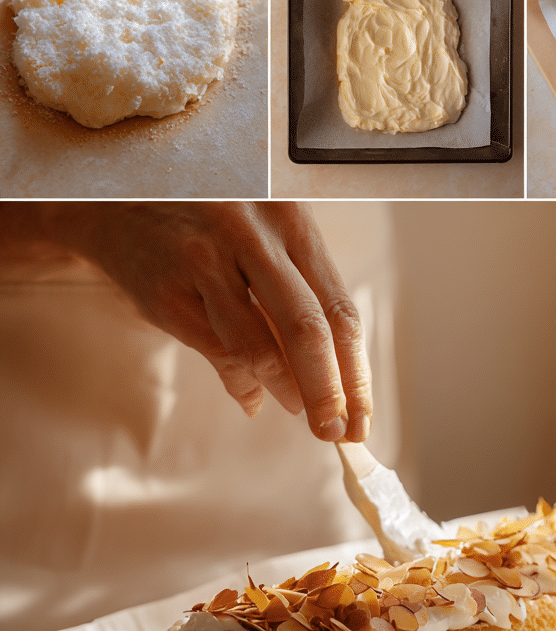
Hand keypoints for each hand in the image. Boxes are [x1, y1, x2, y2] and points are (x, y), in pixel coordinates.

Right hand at [46, 202, 372, 438]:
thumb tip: (334, 373)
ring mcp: (206, 263)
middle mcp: (252, 236)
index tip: (361, 412)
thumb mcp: (264, 234)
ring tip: (298, 410)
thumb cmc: (209, 221)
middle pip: (308, 330)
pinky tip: (252, 398)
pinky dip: (242, 385)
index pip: (338, 307)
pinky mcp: (167, 292)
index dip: (355, 370)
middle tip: (335, 430)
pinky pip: (217, 353)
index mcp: (289, 219)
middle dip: (329, 393)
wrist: (118, 201)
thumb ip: (298, 290)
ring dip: (287, 392)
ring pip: (261, 348)